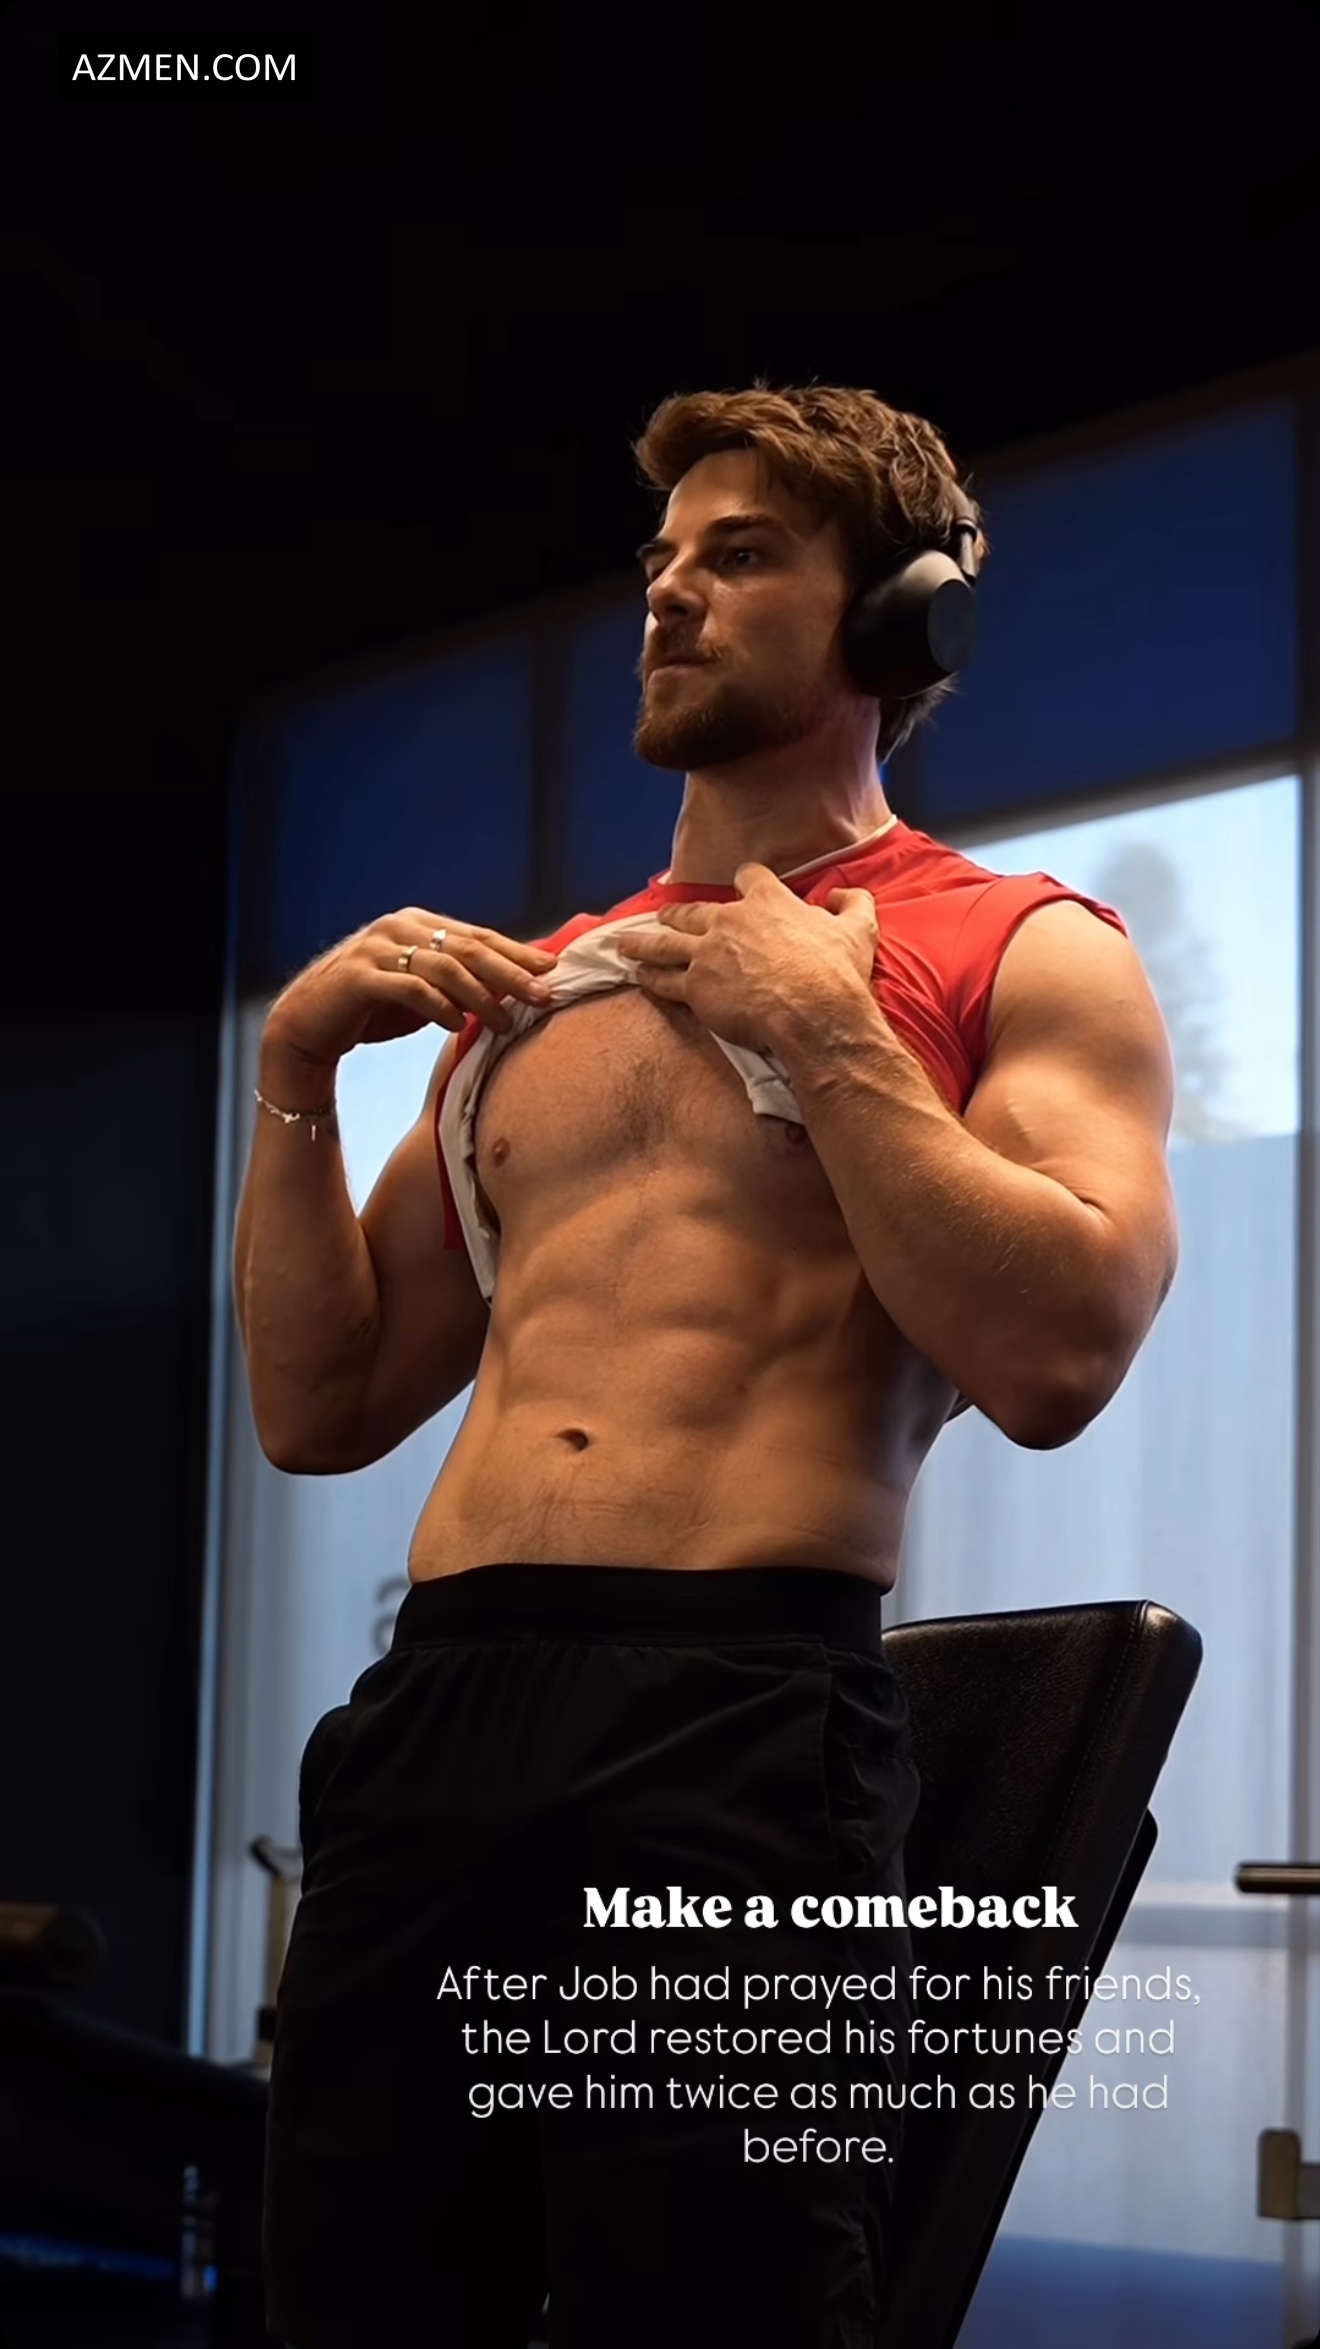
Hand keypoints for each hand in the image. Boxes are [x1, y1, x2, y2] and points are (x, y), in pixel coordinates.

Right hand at [262, 909, 559, 1071]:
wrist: (306, 1025)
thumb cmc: (371, 1009)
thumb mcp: (421, 992)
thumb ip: (457, 984)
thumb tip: (514, 990)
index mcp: (418, 923)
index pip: (478, 937)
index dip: (517, 954)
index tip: (553, 972)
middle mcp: (399, 927)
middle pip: (468, 948)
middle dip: (511, 972)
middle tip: (544, 995)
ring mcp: (376, 949)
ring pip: (443, 968)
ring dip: (481, 996)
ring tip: (507, 1021)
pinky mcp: (358, 977)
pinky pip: (409, 989)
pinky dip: (439, 1007)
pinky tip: (459, 1024)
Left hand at [616, 863, 878, 1051]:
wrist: (812, 1012)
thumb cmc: (837, 972)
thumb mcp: (859, 930)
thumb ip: (853, 904)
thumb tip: (843, 894)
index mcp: (769, 902)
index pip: (749, 877)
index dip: (745, 880)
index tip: (741, 884)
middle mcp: (731, 921)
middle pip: (694, 910)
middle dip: (678, 912)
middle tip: (666, 914)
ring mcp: (708, 953)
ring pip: (666, 942)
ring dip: (645, 942)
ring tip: (627, 943)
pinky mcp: (695, 987)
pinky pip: (664, 980)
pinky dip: (650, 977)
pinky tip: (639, 976)